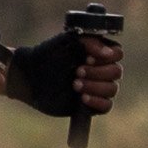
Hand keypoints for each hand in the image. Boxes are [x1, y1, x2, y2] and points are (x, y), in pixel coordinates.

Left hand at [0, 25, 119, 117]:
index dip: (107, 56)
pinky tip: (82, 98)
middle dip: (97, 72)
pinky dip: (97, 101)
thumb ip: (89, 41)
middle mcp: (99, 69)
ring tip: (74, 84)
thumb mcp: (66, 41)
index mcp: (96, 52)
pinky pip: (106, 106)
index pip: (117, 53)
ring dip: (95, 86)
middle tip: (77, 71)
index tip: (89, 57)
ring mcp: (96, 87)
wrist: (30, 77)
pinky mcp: (90, 104)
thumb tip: (108, 52)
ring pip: (112, 89)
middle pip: (116, 72)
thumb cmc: (46, 55)